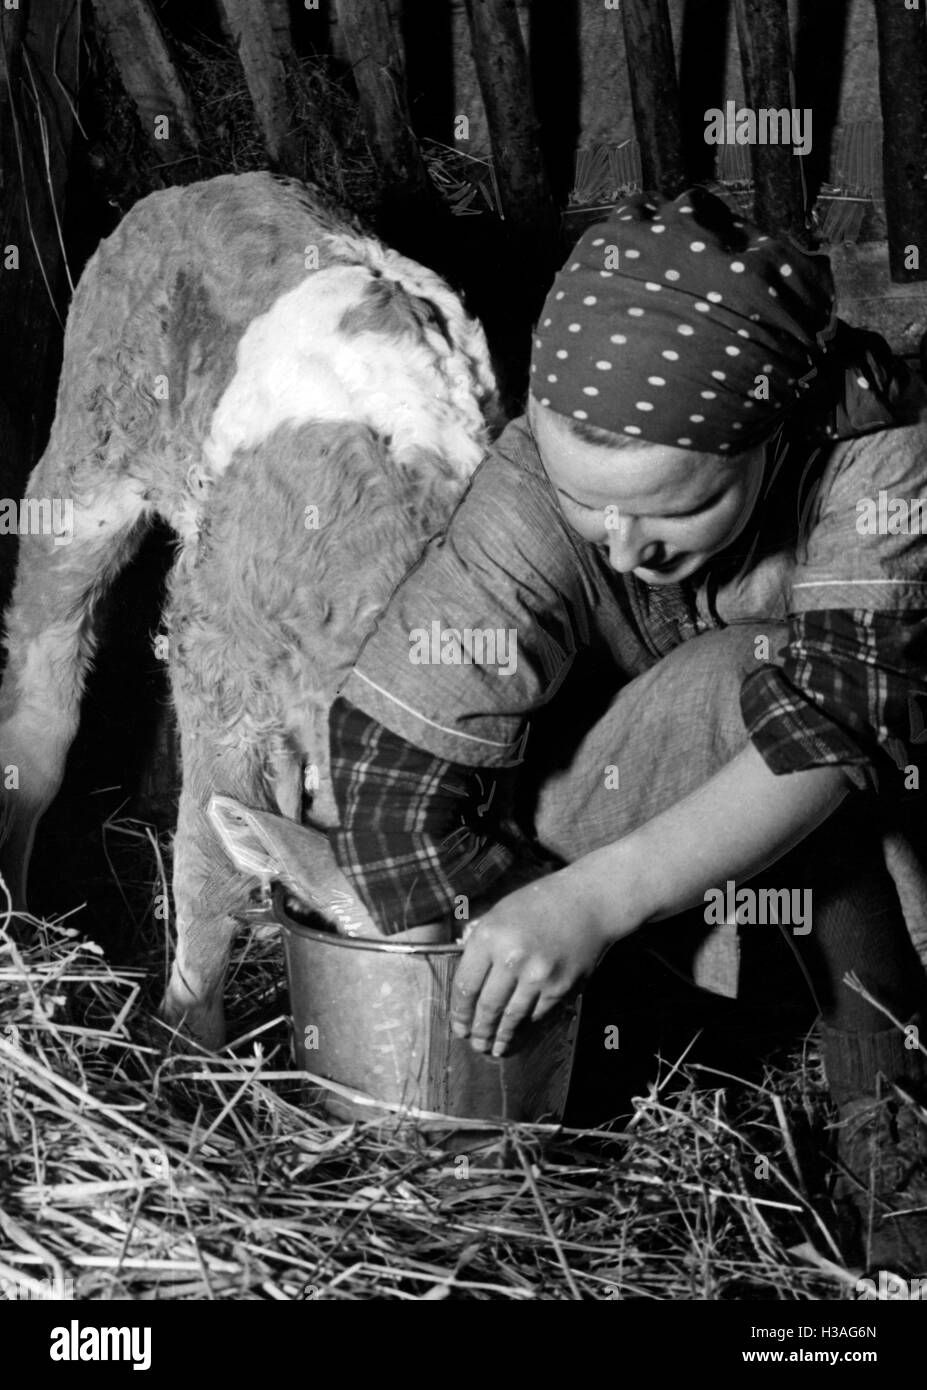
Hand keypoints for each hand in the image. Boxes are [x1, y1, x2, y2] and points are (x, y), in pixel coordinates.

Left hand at [450, 868, 615, 1058]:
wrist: (588, 902)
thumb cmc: (539, 903)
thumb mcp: (498, 914)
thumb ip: (481, 945)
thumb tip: (467, 981)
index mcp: (489, 937)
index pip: (465, 986)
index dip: (459, 1012)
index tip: (458, 1024)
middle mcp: (511, 958)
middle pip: (487, 1007)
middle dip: (478, 1030)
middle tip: (474, 1043)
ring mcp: (537, 975)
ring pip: (512, 1017)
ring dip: (500, 1036)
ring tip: (493, 1048)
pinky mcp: (560, 987)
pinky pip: (536, 1014)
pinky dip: (525, 1027)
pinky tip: (518, 1033)